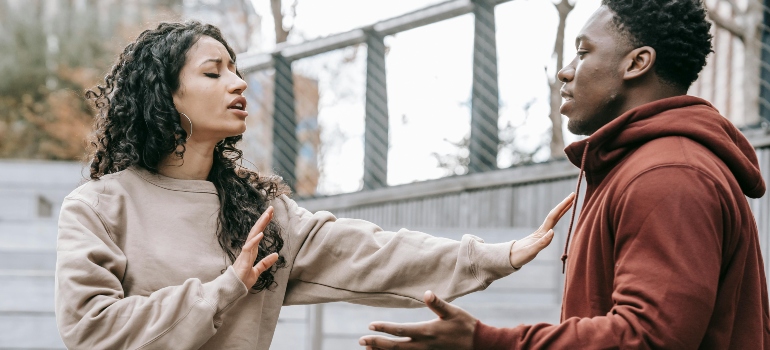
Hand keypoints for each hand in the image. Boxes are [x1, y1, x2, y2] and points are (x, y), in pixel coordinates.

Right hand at [232, 206, 278, 287]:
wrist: (233, 289)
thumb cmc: (242, 280)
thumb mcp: (258, 271)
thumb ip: (265, 263)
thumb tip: (276, 255)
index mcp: (251, 250)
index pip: (259, 233)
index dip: (264, 224)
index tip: (270, 214)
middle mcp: (248, 249)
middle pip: (256, 230)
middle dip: (263, 219)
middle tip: (271, 208)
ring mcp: (245, 253)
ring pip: (253, 235)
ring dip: (260, 225)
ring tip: (267, 215)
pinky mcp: (243, 260)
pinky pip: (249, 247)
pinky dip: (254, 240)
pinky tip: (261, 233)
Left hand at [359, 291, 475, 349]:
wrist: (480, 346)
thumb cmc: (467, 326)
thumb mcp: (454, 312)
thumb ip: (438, 304)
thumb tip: (426, 293)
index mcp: (427, 332)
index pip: (400, 331)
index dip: (384, 328)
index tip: (371, 326)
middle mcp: (424, 346)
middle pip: (395, 347)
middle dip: (376, 344)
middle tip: (361, 340)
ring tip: (368, 349)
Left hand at [509, 192, 574, 267]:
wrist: (510, 258)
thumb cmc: (519, 256)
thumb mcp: (531, 251)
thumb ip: (542, 243)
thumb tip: (553, 232)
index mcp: (542, 233)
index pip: (554, 216)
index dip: (562, 206)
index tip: (571, 198)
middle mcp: (542, 230)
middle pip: (555, 214)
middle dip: (564, 204)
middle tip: (573, 195)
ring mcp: (541, 233)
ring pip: (554, 218)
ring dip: (562, 210)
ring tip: (570, 203)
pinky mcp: (540, 236)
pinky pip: (552, 224)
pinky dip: (558, 218)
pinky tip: (559, 216)